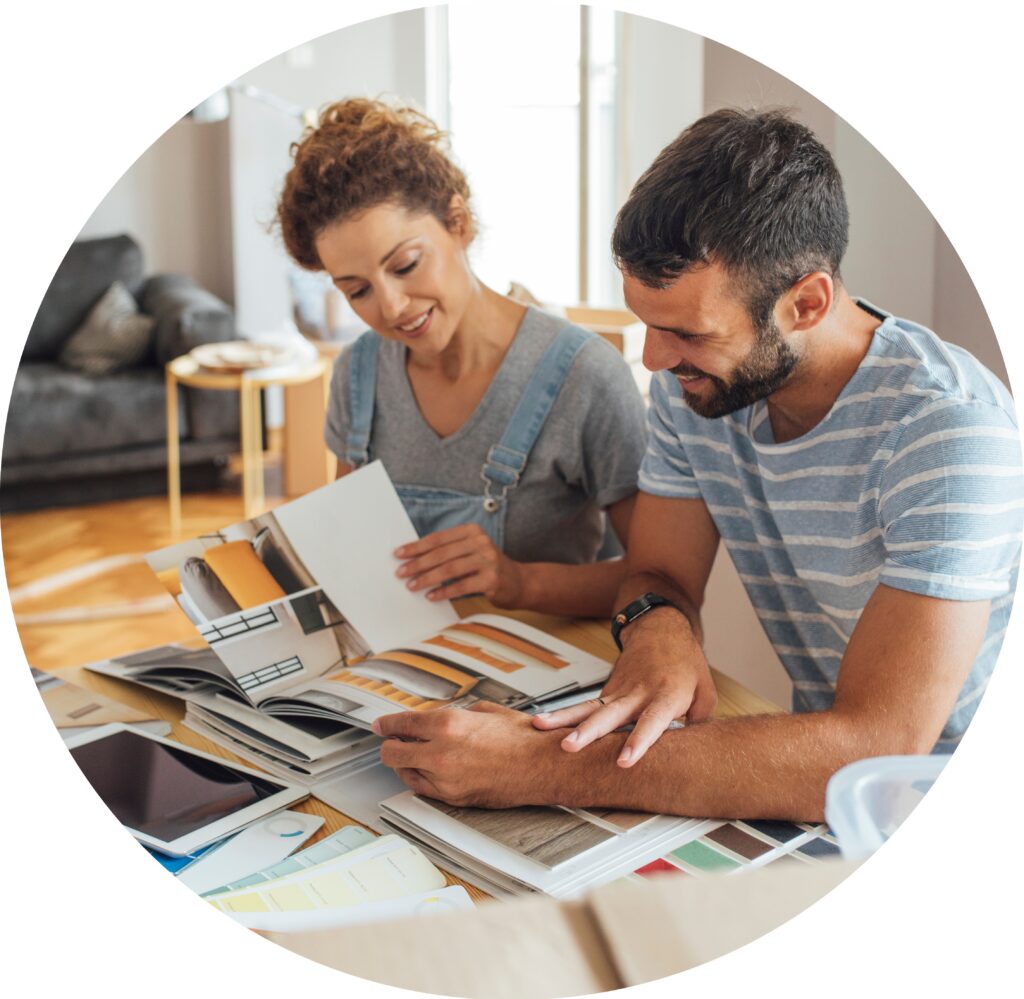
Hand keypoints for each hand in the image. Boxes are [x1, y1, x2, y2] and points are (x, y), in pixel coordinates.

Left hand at [374, 703, 558, 807]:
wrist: (543, 766)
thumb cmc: (522, 738)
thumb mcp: (485, 711)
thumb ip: (456, 715)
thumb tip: (441, 718)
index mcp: (448, 725)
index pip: (401, 724)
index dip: (386, 724)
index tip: (380, 725)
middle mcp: (441, 753)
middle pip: (392, 753)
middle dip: (389, 745)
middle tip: (391, 741)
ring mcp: (445, 780)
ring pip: (404, 773)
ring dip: (403, 763)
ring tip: (411, 756)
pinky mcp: (453, 798)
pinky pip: (422, 789)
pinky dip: (419, 778)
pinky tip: (425, 770)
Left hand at [395, 524, 524, 605]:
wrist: (520, 582)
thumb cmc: (487, 567)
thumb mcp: (470, 551)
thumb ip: (448, 551)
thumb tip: (413, 559)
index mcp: (472, 531)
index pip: (438, 538)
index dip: (417, 546)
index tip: (398, 554)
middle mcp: (481, 542)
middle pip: (442, 553)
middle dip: (418, 563)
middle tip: (400, 572)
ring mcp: (488, 560)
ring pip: (450, 568)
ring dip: (427, 578)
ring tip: (412, 586)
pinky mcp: (492, 579)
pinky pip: (462, 585)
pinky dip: (444, 592)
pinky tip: (431, 596)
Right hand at [532, 610, 716, 766]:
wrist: (661, 628)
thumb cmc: (685, 662)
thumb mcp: (706, 693)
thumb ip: (698, 725)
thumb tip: (686, 754)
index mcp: (667, 695)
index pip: (651, 722)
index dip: (638, 742)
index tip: (624, 761)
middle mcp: (638, 693)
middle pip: (610, 715)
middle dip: (588, 732)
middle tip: (570, 746)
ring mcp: (619, 691)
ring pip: (589, 707)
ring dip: (563, 719)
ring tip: (540, 727)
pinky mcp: (607, 692)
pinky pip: (586, 708)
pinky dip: (564, 717)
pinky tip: (543, 725)